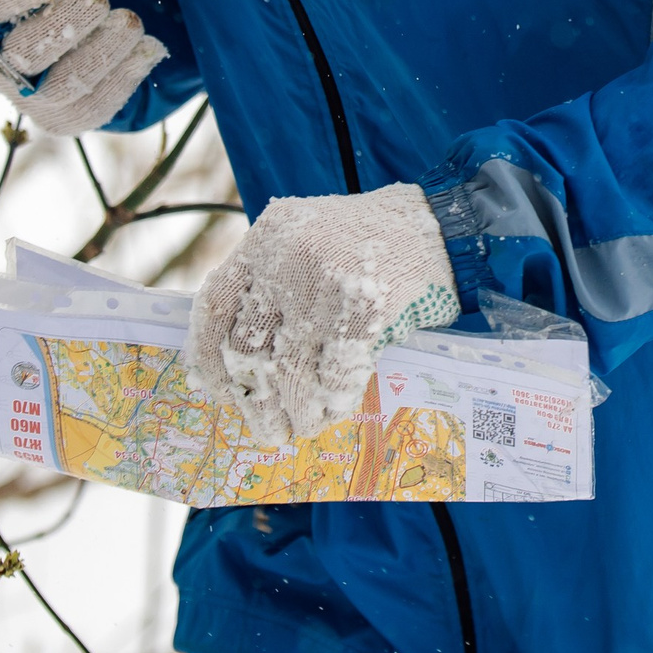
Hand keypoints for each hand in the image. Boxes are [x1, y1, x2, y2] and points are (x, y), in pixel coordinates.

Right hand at [0, 0, 163, 136]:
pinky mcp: (69, 119)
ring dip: (103, 51)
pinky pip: (97, 106)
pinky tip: (149, 48)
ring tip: (132, 20)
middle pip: (25, 52)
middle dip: (66, 23)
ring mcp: (32, 99)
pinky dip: (126, 76)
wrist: (76, 39)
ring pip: (65, 84)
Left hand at [187, 184, 460, 442]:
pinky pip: (336, 372)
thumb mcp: (309, 241)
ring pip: (291, 369)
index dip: (208, 356)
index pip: (216, 304)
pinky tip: (333, 411)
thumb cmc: (372, 242)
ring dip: (294, 410)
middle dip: (255, 399)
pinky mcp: (367, 306)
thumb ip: (274, 283)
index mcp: (266, 236)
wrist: (443, 225)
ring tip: (299, 428)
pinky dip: (333, 400)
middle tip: (263, 427)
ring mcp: (326, 280)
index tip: (218, 390)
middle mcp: (288, 255)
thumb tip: (241, 364)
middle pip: (249, 346)